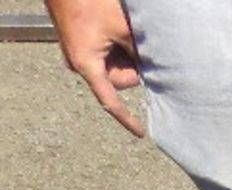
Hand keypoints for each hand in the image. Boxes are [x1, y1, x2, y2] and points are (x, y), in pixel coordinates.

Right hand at [44, 0, 144, 136]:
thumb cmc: (88, 1)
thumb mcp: (122, 28)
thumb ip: (138, 53)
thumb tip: (154, 69)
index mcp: (86, 65)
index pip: (110, 101)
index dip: (127, 119)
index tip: (140, 133)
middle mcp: (78, 64)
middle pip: (117, 80)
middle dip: (130, 66)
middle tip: (133, 42)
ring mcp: (77, 54)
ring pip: (112, 66)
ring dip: (123, 52)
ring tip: (120, 30)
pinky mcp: (79, 45)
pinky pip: (103, 54)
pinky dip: (115, 45)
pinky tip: (115, 28)